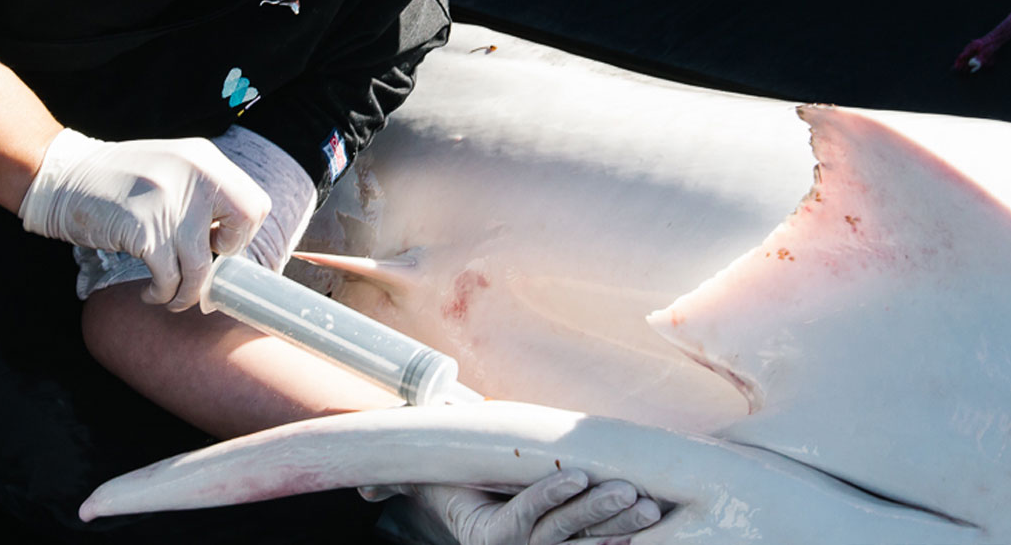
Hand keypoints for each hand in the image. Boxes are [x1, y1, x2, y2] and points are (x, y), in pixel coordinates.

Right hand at [20, 129, 270, 309]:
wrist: (64, 178)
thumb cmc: (118, 182)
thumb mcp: (171, 169)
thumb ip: (203, 194)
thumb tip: (233, 243)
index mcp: (205, 159)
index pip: (256, 202)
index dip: (242, 232)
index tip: (217, 242)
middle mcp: (196, 174)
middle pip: (247, 223)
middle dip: (229, 255)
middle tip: (202, 264)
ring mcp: (171, 201)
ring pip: (203, 265)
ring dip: (189, 292)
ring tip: (173, 295)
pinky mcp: (144, 230)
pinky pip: (170, 279)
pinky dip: (163, 294)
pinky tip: (152, 292)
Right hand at [366, 469, 661, 544]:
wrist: (464, 511)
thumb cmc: (449, 487)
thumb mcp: (424, 483)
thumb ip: (396, 483)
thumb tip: (363, 489)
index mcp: (489, 537)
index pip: (523, 518)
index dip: (549, 496)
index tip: (577, 473)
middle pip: (561, 533)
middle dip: (598, 511)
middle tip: (630, 492)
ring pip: (582, 541)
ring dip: (617, 523)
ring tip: (647, 505)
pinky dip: (617, 540)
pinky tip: (643, 529)